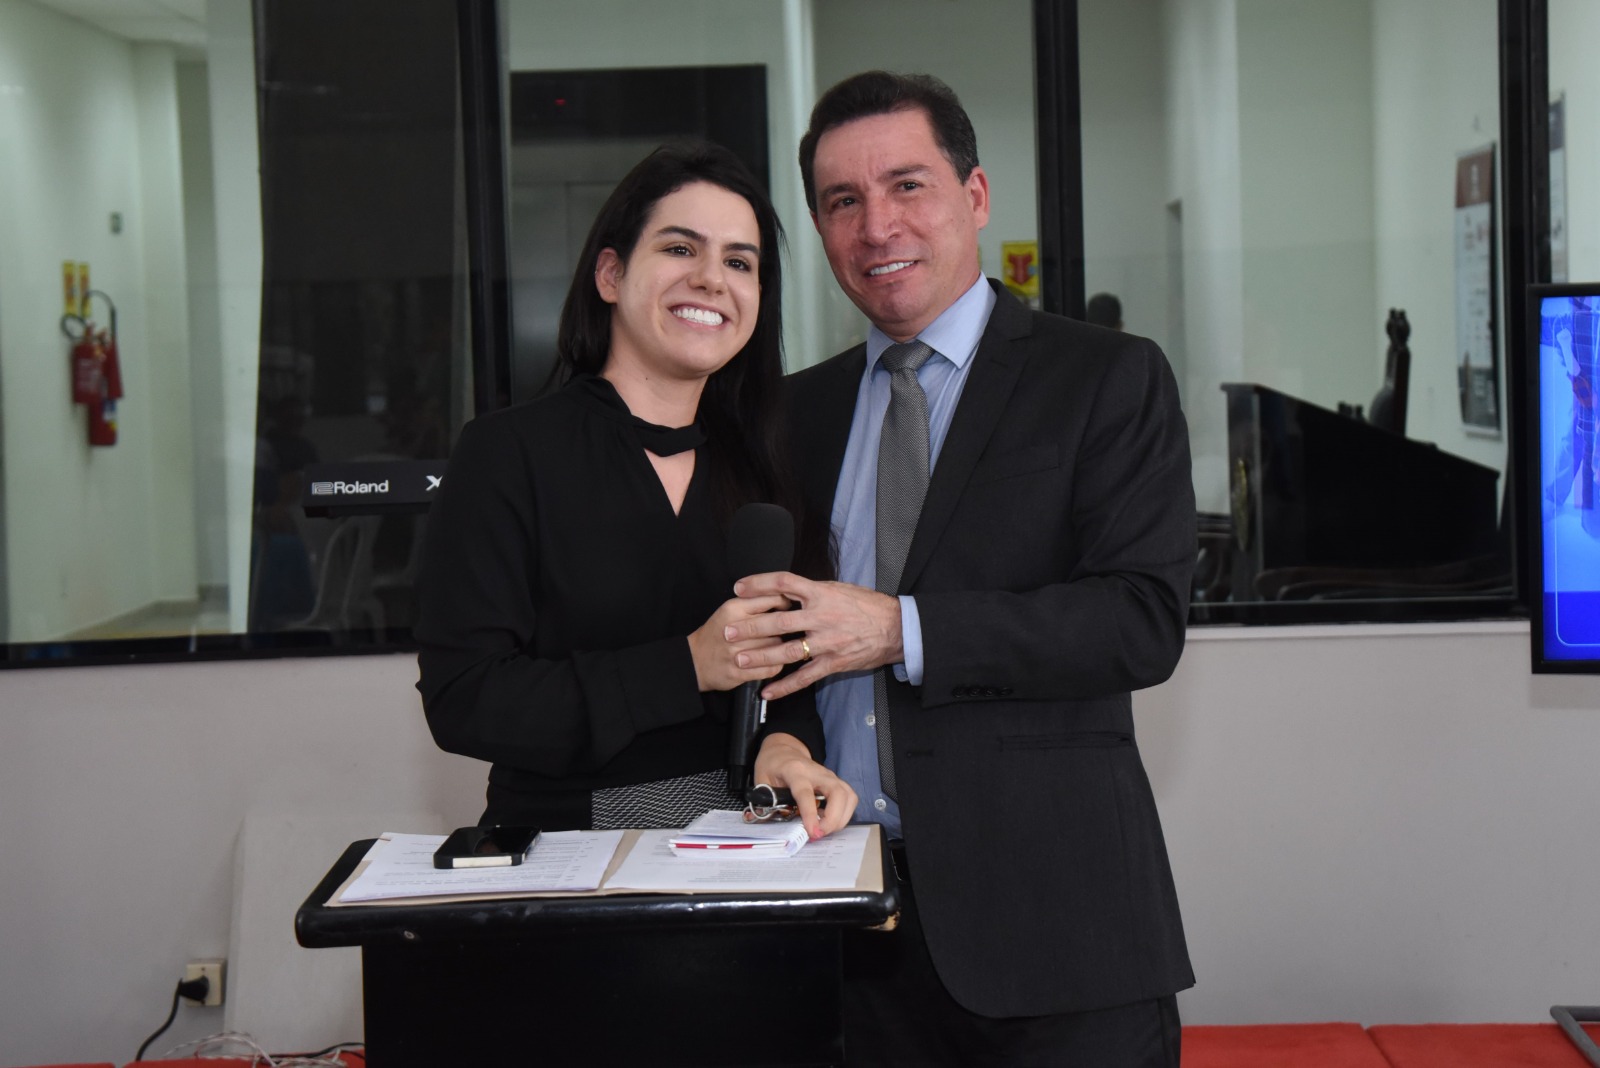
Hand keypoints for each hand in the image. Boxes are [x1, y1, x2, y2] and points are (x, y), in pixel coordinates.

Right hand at [687, 594, 790, 691]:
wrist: (694, 660)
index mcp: (734, 608)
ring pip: (776, 647)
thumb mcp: (731, 610)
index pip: (771, 599)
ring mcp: (736, 652)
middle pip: (777, 625)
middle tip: (787, 629)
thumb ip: (755, 602)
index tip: (788, 608)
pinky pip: (771, 669)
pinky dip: (776, 666)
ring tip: (777, 647)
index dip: (784, 604)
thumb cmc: (717, 633)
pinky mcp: (738, 672)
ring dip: (781, 649)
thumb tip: (787, 597)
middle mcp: (735, 629)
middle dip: (784, 628)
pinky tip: (772, 662)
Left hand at [726, 572, 902, 700]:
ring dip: (760, 657)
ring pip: (787, 651)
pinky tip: (766, 692)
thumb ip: (812, 590)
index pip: (784, 583)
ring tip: (739, 660)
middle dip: (750, 626)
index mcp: (821, 593)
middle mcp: (821, 616)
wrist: (896, 628)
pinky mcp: (833, 663)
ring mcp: (826, 641)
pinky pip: (804, 677)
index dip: (759, 584)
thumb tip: (787, 588)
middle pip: (778, 620)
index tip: (738, 587)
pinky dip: (784, 686)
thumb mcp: (839, 589)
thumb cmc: (867, 606)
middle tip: (728, 631)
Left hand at [754, 733, 857, 838]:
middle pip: (837, 793)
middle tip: (819, 834)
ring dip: (841, 818)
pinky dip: (844, 814)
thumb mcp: (761, 781)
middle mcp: (817, 772)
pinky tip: (829, 821)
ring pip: (848, 796)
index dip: (810, 814)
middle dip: (833, 819)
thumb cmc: (772, 766)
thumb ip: (767, 803)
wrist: (783, 750)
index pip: (805, 793)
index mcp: (795, 770)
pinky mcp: (836, 782)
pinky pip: (849, 799)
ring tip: (824, 830)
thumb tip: (773, 825)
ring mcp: (830, 776)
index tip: (812, 832)